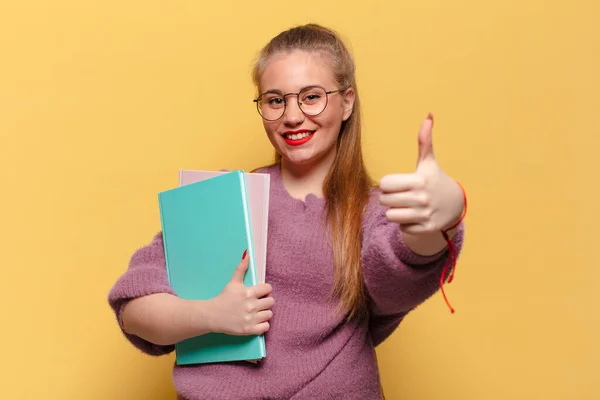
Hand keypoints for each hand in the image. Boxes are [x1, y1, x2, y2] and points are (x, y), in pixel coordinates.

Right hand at [207, 252, 273, 335]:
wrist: (212, 315)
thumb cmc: (223, 298)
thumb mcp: (233, 282)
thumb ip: (241, 268)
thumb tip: (247, 253)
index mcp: (249, 293)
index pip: (268, 289)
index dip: (265, 290)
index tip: (259, 293)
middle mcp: (251, 305)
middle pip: (271, 302)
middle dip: (265, 301)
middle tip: (257, 303)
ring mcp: (251, 318)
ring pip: (269, 314)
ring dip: (264, 313)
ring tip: (256, 312)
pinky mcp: (249, 329)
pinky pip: (266, 327)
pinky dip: (263, 325)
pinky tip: (256, 321)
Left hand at [379, 113, 463, 234]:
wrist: (455, 204)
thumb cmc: (434, 180)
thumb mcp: (429, 162)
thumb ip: (424, 141)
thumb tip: (428, 116)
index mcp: (419, 180)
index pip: (385, 184)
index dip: (387, 184)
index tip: (396, 183)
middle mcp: (422, 198)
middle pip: (384, 200)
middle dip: (388, 198)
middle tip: (399, 195)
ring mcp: (425, 214)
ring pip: (390, 216)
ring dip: (394, 212)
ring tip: (404, 206)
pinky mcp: (426, 228)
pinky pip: (402, 228)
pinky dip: (405, 224)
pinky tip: (415, 216)